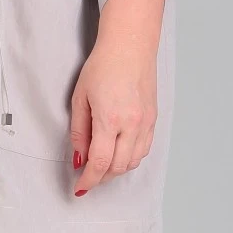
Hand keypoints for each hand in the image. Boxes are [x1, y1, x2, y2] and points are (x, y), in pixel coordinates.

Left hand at [69, 34, 157, 194]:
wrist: (130, 46)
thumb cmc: (103, 66)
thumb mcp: (80, 98)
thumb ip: (79, 132)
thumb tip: (79, 158)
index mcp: (110, 119)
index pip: (100, 163)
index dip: (89, 180)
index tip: (80, 186)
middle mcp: (132, 124)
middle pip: (118, 167)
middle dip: (101, 178)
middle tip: (87, 177)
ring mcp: (146, 123)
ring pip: (133, 162)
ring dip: (116, 170)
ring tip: (101, 166)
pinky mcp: (153, 119)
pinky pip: (144, 149)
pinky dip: (130, 158)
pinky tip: (119, 154)